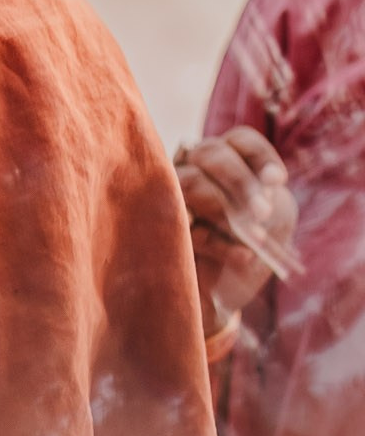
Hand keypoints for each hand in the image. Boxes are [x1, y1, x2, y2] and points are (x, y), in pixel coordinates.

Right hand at [174, 128, 295, 335]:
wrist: (222, 294)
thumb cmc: (250, 249)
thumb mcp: (271, 225)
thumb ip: (263, 204)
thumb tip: (245, 206)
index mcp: (229, 163)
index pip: (240, 141)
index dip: (259, 156)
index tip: (277, 181)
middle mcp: (196, 167)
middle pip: (212, 154)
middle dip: (241, 182)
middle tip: (263, 214)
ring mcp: (172, 192)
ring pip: (190, 181)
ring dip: (224, 209)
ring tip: (253, 240)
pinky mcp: (158, 222)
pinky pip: (181, 220)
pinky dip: (216, 242)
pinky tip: (241, 257)